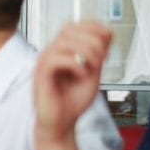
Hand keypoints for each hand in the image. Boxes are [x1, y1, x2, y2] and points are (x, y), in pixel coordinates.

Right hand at [34, 21, 111, 143]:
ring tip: (93, 67)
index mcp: (61, 51)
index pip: (73, 25)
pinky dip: (75, 65)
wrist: (61, 124)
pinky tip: (81, 75)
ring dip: (87, 52)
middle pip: (70, 28)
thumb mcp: (93, 73)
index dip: (93, 26)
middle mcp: (50, 53)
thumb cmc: (73, 101)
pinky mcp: (40, 75)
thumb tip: (106, 34)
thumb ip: (97, 54)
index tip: (108, 37)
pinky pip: (57, 59)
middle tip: (101, 59)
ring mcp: (44, 63)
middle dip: (92, 40)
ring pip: (64, 41)